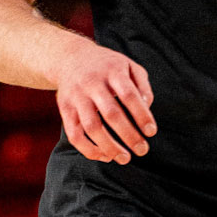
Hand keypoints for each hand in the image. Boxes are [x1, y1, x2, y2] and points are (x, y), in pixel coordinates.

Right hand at [54, 39, 156, 164]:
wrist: (70, 57)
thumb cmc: (107, 66)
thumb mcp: (128, 65)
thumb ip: (142, 85)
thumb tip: (147, 108)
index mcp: (112, 71)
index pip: (129, 95)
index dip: (141, 115)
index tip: (151, 132)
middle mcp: (92, 83)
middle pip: (111, 113)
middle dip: (128, 135)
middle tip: (142, 150)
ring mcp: (76, 97)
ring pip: (91, 127)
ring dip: (109, 147)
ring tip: (125, 158)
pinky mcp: (65, 109)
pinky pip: (74, 134)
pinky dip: (89, 149)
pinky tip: (104, 156)